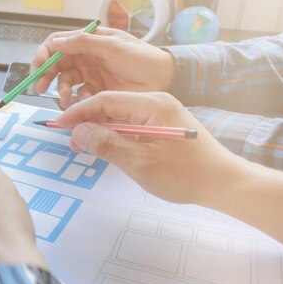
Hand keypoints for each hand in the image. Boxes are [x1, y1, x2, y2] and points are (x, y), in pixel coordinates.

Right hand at [32, 28, 175, 108]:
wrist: (166, 80)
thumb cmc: (143, 57)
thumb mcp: (114, 45)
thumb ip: (85, 43)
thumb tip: (57, 43)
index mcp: (89, 42)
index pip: (58, 43)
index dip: (44, 54)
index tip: (39, 66)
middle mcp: (86, 58)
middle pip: (56, 65)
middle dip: (46, 76)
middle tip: (41, 87)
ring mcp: (91, 77)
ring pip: (65, 84)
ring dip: (62, 91)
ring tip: (67, 98)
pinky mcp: (97, 94)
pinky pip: (79, 99)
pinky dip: (77, 103)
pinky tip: (84, 104)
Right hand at [56, 91, 239, 203]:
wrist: (223, 183)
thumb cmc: (184, 174)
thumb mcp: (141, 162)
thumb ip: (107, 144)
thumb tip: (78, 132)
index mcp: (152, 104)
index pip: (106, 100)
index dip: (79, 112)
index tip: (58, 125)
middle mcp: (155, 102)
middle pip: (111, 105)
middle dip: (87, 121)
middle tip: (68, 141)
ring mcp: (160, 113)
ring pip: (119, 116)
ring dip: (99, 129)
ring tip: (81, 146)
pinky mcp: (161, 126)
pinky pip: (130, 124)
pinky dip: (114, 135)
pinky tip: (102, 146)